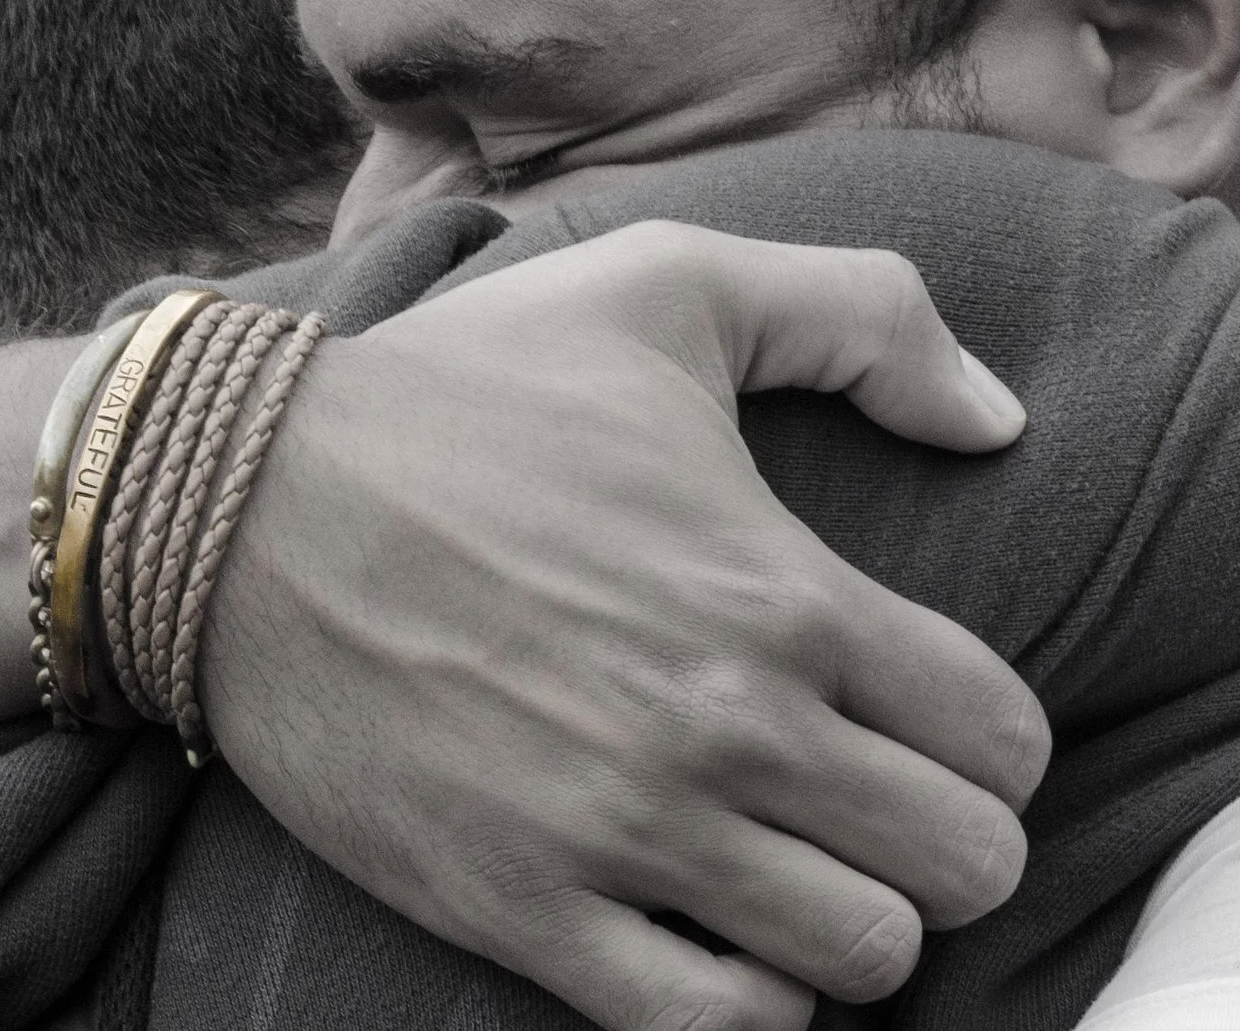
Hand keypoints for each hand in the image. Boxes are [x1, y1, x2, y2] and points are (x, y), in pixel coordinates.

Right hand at [205, 221, 1048, 1030]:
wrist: (235, 504)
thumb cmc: (461, 391)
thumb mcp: (665, 283)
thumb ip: (862, 316)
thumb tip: (999, 418)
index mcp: (780, 591)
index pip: (1004, 739)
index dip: (990, 738)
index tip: (925, 718)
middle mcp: (725, 730)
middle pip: (965, 870)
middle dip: (943, 840)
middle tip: (871, 800)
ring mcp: (623, 835)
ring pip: (860, 961)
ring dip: (850, 922)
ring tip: (795, 865)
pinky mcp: (518, 909)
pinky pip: (711, 1028)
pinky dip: (745, 999)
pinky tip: (712, 931)